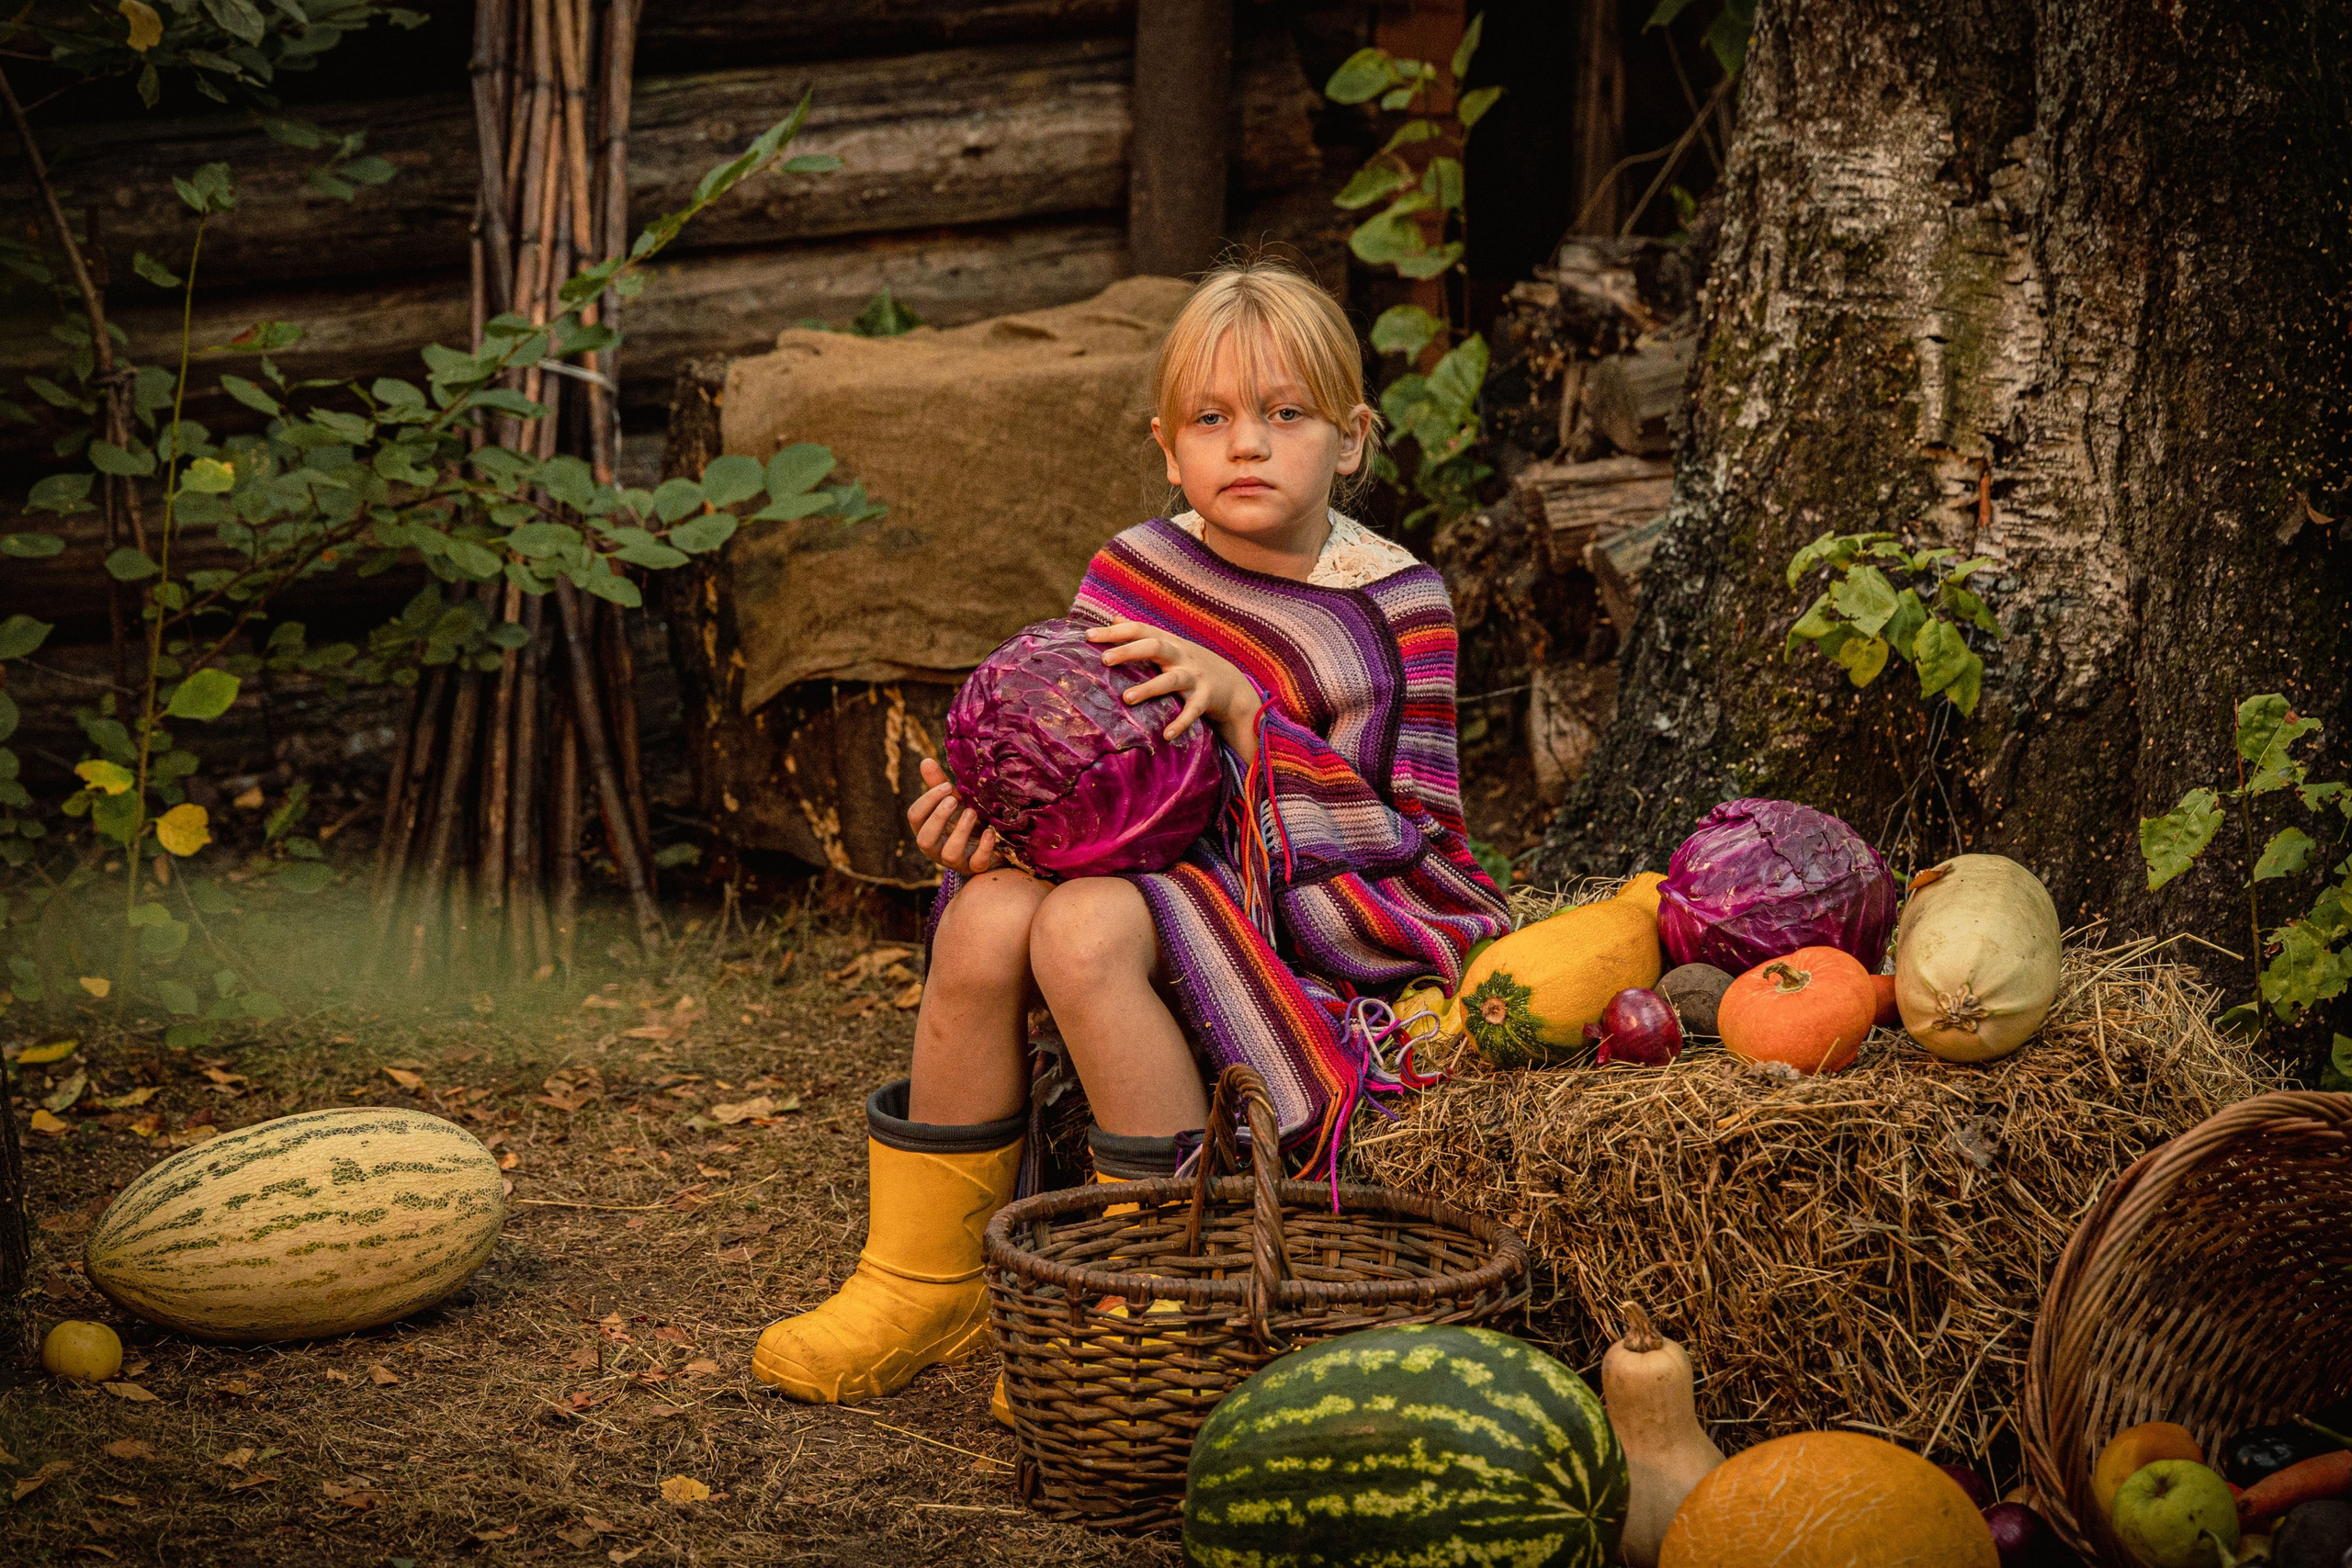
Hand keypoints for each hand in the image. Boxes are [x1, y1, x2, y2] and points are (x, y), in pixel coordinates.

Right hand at [907, 756, 1001, 874]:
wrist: (992, 840)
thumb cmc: (965, 817)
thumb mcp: (953, 799)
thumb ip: (939, 784)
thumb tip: (925, 761)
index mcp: (926, 828)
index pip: (915, 817)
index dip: (927, 801)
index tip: (946, 786)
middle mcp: (936, 848)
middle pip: (924, 839)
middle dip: (938, 818)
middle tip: (953, 799)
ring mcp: (956, 861)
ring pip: (949, 854)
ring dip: (960, 832)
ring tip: (971, 812)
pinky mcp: (976, 868)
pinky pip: (977, 864)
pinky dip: (983, 848)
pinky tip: (989, 832)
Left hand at [1088, 621, 1263, 754]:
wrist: (1232, 685)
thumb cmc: (1189, 663)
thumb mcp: (1168, 644)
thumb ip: (1142, 632)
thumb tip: (1112, 617)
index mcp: (1168, 642)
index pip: (1139, 630)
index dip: (1115, 632)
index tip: (1087, 636)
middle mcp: (1180, 655)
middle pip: (1154, 647)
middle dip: (1130, 651)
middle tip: (1104, 659)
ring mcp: (1194, 676)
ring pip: (1171, 679)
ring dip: (1150, 688)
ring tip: (1127, 698)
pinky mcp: (1205, 698)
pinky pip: (1192, 710)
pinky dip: (1181, 722)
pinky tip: (1166, 735)